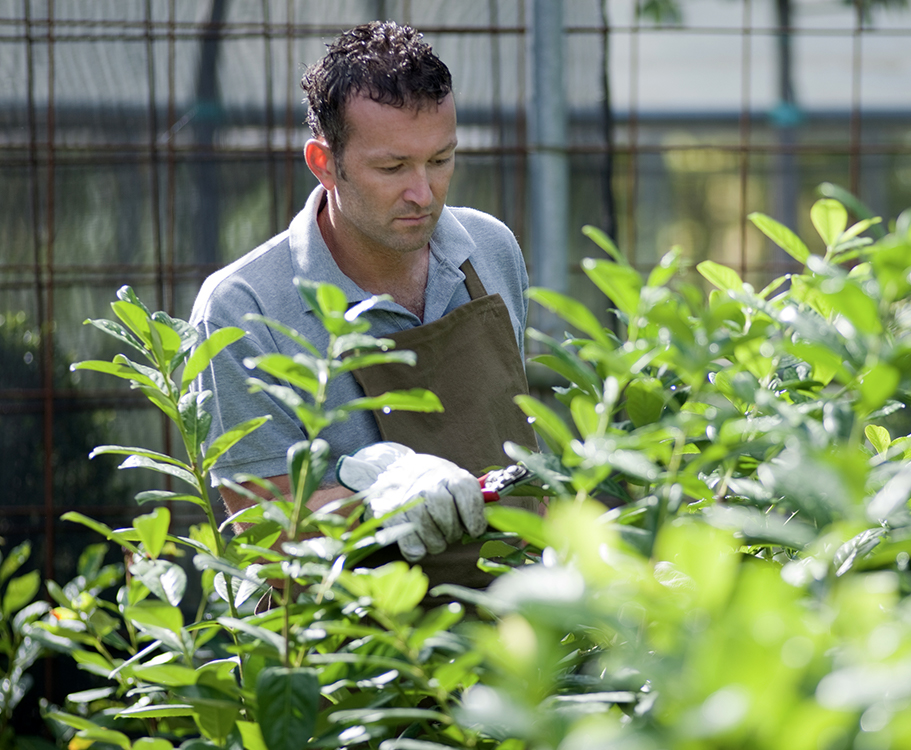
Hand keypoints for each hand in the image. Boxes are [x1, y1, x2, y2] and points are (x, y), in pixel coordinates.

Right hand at [337, 443, 485, 560]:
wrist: (389, 469)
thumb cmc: (430, 480)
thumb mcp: (452, 479)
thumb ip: (470, 497)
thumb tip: (491, 518)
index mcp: (450, 475)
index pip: (468, 497)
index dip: (475, 518)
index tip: (474, 529)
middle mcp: (428, 485)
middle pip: (448, 518)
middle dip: (452, 532)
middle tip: (450, 532)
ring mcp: (407, 501)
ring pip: (430, 534)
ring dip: (436, 543)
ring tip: (435, 537)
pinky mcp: (391, 516)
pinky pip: (411, 545)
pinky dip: (418, 549)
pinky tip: (419, 543)